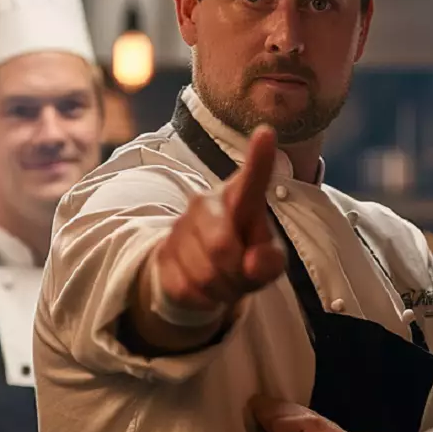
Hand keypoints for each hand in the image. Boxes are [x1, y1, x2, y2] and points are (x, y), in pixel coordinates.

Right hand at [151, 126, 286, 316]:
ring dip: (221, 289)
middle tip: (241, 273)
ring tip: (224, 279)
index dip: (259, 160)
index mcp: (239, 198)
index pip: (252, 180)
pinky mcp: (161, 255)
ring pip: (204, 274)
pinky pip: (186, 288)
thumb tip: (254, 263)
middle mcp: (206, 204)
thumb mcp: (267, 259)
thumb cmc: (243, 256)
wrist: (198, 274)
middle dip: (236, 272)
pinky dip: (202, 299)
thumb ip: (270, 261)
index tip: (267, 133)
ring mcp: (180, 228)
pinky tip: (204, 286)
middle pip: (221, 246)